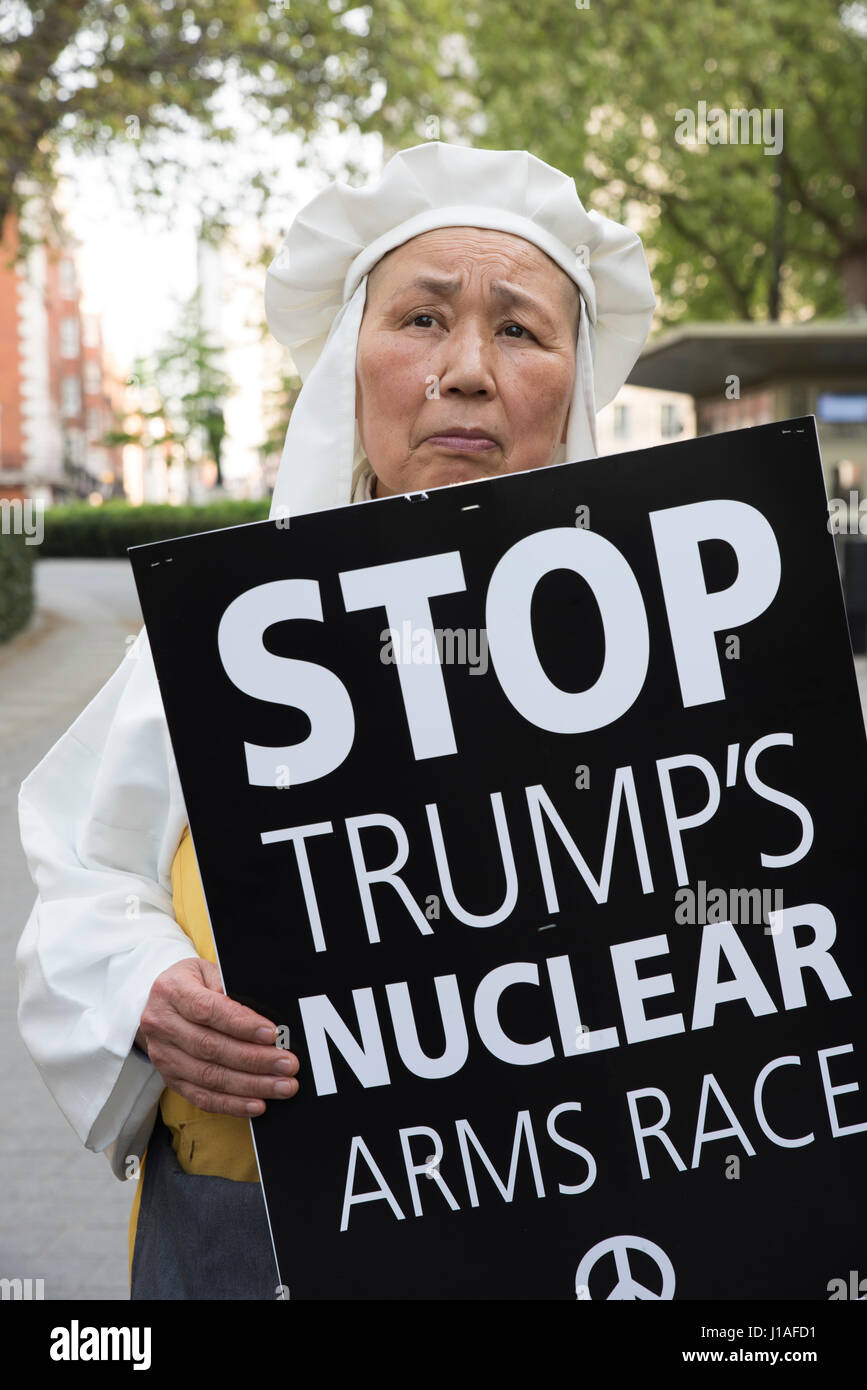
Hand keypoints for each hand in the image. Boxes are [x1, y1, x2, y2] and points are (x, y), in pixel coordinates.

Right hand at [136, 957, 298, 1116]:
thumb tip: (263, 1016)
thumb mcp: (208, 972)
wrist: (159, 1002)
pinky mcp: (171, 1078)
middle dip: (254, 1059)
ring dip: (249, 1085)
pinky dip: (232, 1104)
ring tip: (281, 1086)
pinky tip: (256, 1104)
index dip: (241, 1024)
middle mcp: (162, 1025)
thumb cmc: (193, 983)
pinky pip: (202, 1096)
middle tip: (287, 1064)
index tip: (272, 1034)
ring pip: (209, 1076)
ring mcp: (164, 1055)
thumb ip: (231, 989)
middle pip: (211, 1047)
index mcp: (172, 991)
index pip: (208, 1010)